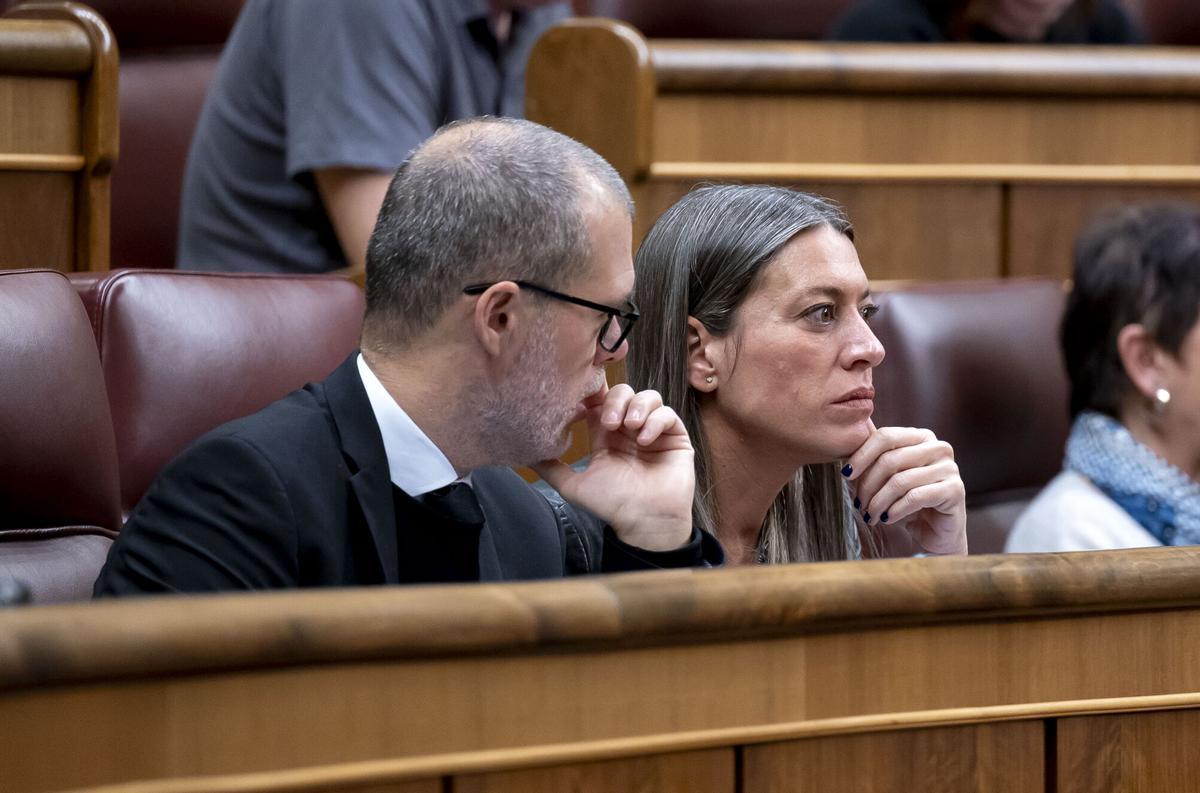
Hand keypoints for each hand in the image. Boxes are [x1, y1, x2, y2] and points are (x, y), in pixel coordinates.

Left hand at [532, 382, 694, 550]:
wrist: (644, 522)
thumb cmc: (612, 505)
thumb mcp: (574, 486)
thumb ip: (551, 469)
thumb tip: (524, 454)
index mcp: (606, 435)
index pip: (600, 401)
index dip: (594, 394)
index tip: (585, 402)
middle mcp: (629, 429)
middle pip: (623, 393)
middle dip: (615, 401)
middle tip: (609, 422)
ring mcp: (653, 431)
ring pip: (648, 397)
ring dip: (637, 406)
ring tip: (630, 426)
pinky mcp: (675, 437)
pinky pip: (668, 414)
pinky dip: (656, 420)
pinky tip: (644, 439)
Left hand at [843, 421, 966, 554]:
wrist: (937, 532)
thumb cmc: (909, 503)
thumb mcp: (888, 479)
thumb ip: (873, 463)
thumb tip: (845, 459)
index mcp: (921, 436)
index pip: (886, 436)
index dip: (862, 455)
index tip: (846, 475)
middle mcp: (939, 447)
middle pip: (891, 459)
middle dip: (868, 485)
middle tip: (859, 504)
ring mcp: (950, 468)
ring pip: (901, 481)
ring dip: (879, 502)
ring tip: (870, 515)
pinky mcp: (955, 490)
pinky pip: (915, 497)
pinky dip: (895, 510)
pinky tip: (886, 519)